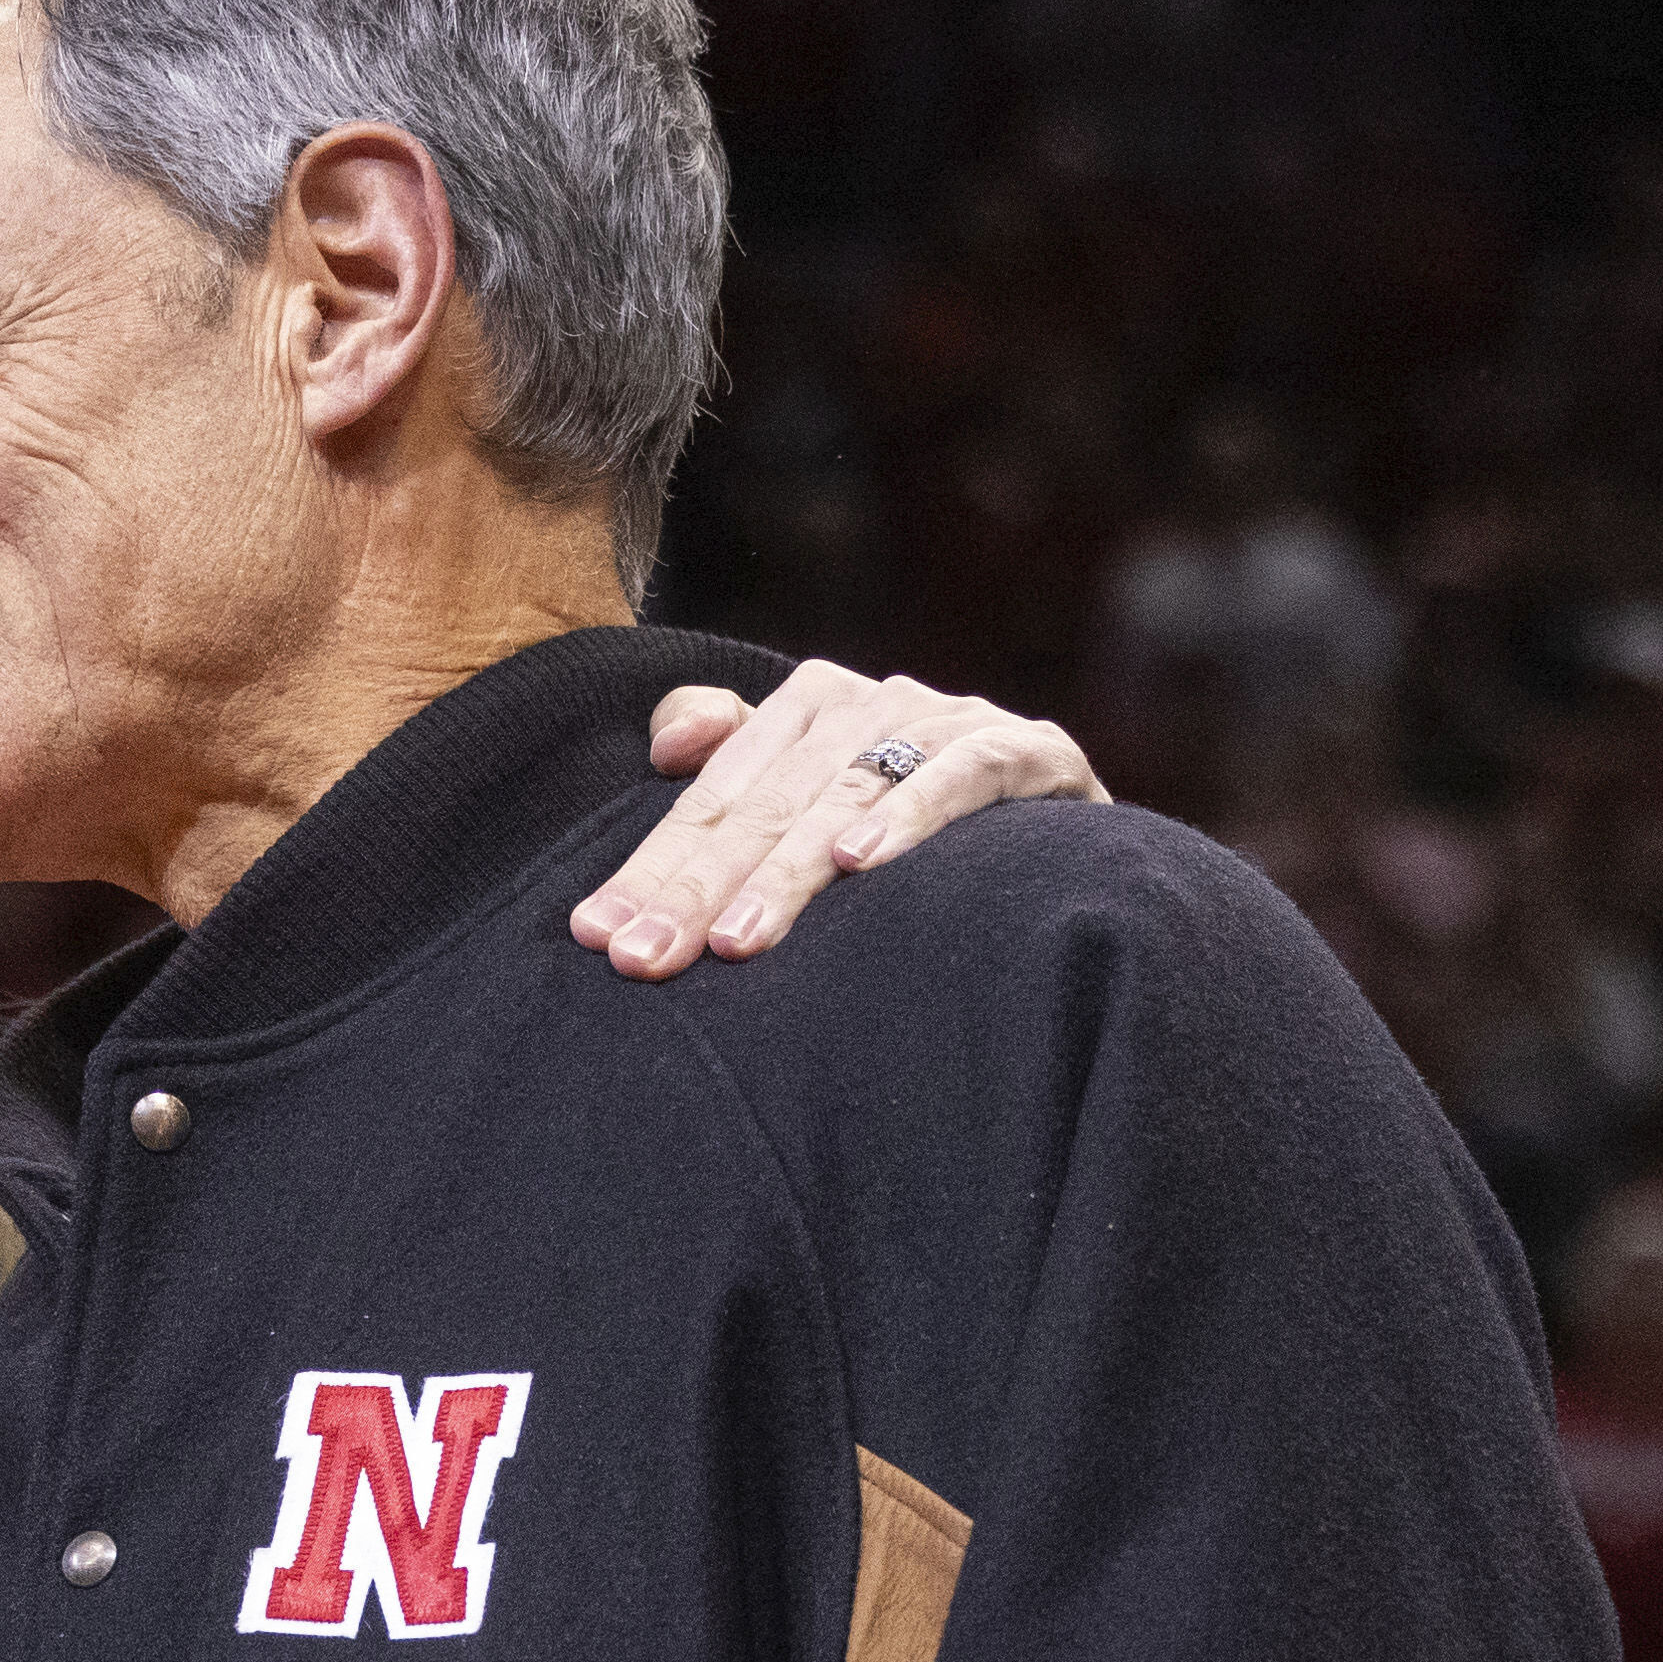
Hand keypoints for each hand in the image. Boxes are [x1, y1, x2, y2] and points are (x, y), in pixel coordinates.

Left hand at [575, 665, 1103, 975]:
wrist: (1067, 841)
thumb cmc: (908, 825)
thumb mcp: (809, 794)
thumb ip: (733, 762)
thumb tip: (668, 742)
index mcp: (809, 708)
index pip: (713, 795)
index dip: (652, 866)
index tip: (595, 937)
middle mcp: (876, 703)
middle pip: (768, 800)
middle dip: (698, 885)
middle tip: (644, 958)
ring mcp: (953, 722)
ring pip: (849, 791)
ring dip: (788, 870)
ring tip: (735, 939)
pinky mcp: (1033, 751)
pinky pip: (962, 774)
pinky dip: (912, 813)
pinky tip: (861, 861)